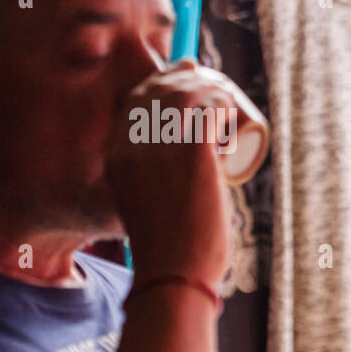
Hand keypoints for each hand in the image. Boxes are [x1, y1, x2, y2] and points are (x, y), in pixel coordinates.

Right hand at [105, 59, 238, 286]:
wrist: (174, 274)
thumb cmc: (168, 252)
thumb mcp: (144, 209)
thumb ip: (149, 193)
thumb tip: (175, 185)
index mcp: (115, 154)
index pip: (136, 100)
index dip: (163, 81)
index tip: (188, 77)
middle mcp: (131, 143)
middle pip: (162, 90)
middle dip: (190, 79)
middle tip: (218, 90)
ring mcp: (160, 144)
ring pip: (188, 93)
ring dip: (213, 87)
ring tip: (231, 102)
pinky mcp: (193, 150)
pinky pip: (211, 107)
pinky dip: (225, 102)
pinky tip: (235, 108)